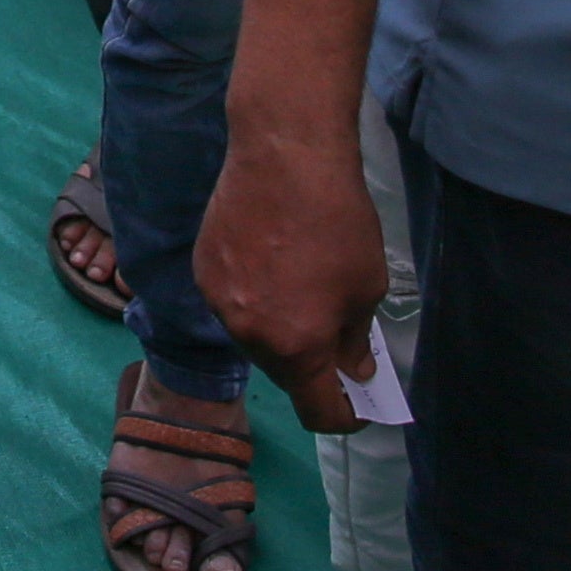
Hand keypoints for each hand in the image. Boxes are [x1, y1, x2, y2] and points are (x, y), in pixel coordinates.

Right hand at [197, 116, 394, 433]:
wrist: (284, 155)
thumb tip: (352, 370)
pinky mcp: (204, 270)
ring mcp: (219, 303)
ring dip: (280, 330)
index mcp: (296, 347)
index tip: (360, 403)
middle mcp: (249, 335)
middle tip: (337, 337)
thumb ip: (355, 339)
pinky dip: (255, 298)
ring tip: (301, 287)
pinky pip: (233, 303)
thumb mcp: (366, 287)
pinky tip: (270, 261)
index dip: (345, 415)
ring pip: (255, 338)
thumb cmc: (339, 222)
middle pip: (283, 375)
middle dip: (313, 368)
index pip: (318, 413)